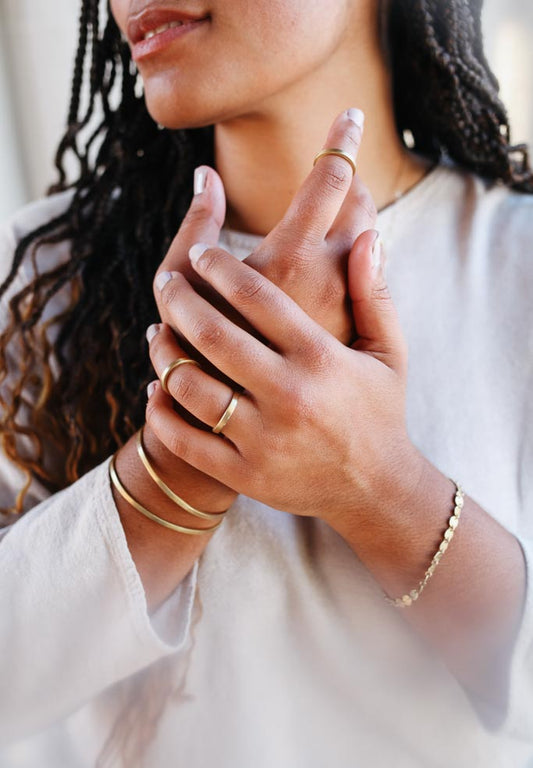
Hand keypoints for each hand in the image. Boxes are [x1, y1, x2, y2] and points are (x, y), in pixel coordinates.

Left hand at [147, 227, 416, 537]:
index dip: (219, 266)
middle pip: (212, 333)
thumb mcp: (387, 352)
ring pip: (188, 384)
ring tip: (157, 333)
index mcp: (320, 358)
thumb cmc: (378, 412)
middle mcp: (289, 395)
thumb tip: (368, 235)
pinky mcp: (243, 474)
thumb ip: (373, 294)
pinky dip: (161, 410)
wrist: (375, 490)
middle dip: (179, 299)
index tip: (201, 253)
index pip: (256, 296)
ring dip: (163, 352)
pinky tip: (158, 388)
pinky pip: (184, 437)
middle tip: (166, 284)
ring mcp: (262, 438)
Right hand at [153, 108, 375, 343]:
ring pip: (368, 238)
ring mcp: (349, 307)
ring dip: (357, 215)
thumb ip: (195, 227)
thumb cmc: (196, 352)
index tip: (349, 115)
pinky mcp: (356, 328)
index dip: (341, 138)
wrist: (236, 423)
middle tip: (339, 169)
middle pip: (360, 204)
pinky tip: (339, 253)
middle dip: (350, 181)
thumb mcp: (180, 286)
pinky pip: (367, 272)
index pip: (330, 179)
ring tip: (339, 206)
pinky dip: (356, 253)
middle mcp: (330, 280)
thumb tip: (207, 175)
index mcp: (290, 260)